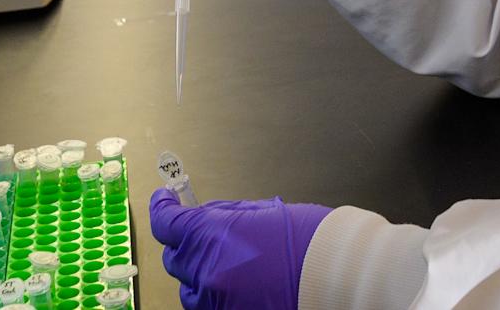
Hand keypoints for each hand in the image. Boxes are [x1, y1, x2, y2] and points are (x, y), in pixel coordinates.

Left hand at [151, 188, 330, 309]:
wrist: (336, 273)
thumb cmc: (308, 239)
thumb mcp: (261, 211)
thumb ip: (224, 214)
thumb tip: (203, 215)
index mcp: (209, 234)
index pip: (166, 222)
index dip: (162, 208)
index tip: (165, 201)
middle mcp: (206, 270)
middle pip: (174, 258)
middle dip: (187, 245)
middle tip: (208, 237)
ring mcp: (216, 300)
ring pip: (188, 289)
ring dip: (200, 276)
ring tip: (229, 267)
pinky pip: (208, 307)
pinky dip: (216, 297)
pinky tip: (238, 286)